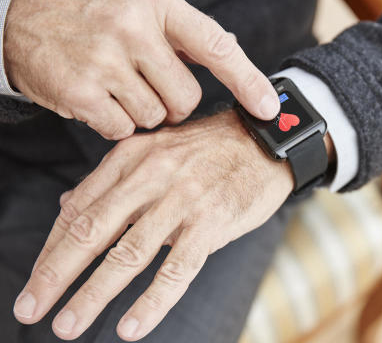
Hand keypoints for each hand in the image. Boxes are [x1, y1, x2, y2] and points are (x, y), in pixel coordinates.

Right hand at [4, 0, 279, 139]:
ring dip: (141, 111)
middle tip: (147, 83)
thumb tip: (231, 51)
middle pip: (185, 99)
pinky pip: (121, 130)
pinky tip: (98, 97)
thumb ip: (183, 31)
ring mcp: (104, 60)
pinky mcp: (79, 90)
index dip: (248, 81)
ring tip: (116, 84)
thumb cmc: (92, 6)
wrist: (20, 10)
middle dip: (172, 102)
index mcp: (157, 3)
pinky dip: (114, 123)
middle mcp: (133, 28)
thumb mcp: (142, 1)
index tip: (270, 108)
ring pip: (154, 118)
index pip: (215, 47)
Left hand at [12, 110, 317, 340]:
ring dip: (94, 294)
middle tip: (30, 308)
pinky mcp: (211, 222)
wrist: (266, 141)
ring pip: (128, 254)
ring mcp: (181, 199)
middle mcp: (150, 175)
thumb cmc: (210, 150)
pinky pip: (176, 269)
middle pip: (92, 231)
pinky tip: (131, 327)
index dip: (52, 248)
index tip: (37, 278)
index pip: (78, 208)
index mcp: (131, 157)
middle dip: (55, 274)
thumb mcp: (156, 150)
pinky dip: (151, 302)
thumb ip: (113, 180)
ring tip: (68, 324)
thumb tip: (68, 205)